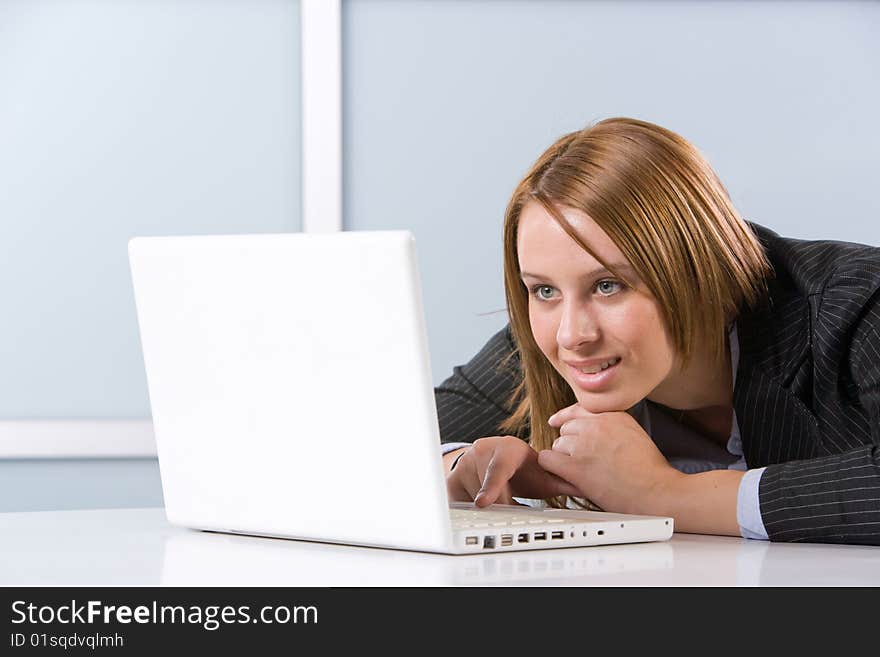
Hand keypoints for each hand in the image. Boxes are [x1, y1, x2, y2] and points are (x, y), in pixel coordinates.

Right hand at [446, 435, 581, 506]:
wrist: (497, 457)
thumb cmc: (524, 468)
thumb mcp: (542, 474)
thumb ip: (563, 482)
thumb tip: (590, 488)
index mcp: (507, 448)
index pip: (498, 468)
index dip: (491, 487)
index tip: (483, 504)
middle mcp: (481, 452)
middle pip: (487, 492)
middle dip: (499, 507)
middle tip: (507, 514)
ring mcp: (463, 466)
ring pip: (474, 501)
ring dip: (490, 511)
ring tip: (499, 504)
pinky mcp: (452, 481)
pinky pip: (461, 506)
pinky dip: (474, 514)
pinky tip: (483, 506)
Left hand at [538, 403, 684, 513]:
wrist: (657, 491)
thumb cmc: (650, 469)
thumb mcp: (634, 433)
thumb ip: (611, 425)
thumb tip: (591, 427)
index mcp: (612, 414)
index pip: (578, 409)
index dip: (566, 418)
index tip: (556, 421)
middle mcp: (596, 425)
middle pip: (566, 428)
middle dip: (570, 443)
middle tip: (583, 459)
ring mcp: (584, 445)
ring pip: (557, 445)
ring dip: (564, 458)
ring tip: (582, 471)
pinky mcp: (576, 466)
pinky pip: (547, 460)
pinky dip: (552, 468)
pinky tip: (563, 475)